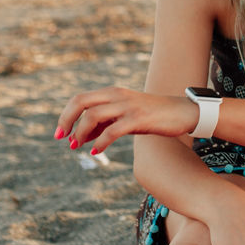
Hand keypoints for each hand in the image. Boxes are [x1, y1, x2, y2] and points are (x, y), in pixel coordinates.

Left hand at [55, 86, 196, 153]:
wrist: (184, 112)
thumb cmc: (154, 116)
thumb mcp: (126, 116)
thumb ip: (105, 123)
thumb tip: (80, 137)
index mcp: (113, 92)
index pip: (80, 98)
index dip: (66, 115)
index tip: (60, 133)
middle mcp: (118, 95)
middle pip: (81, 102)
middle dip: (67, 120)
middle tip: (60, 138)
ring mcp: (128, 106)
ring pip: (93, 116)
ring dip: (81, 133)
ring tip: (77, 146)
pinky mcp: (138, 118)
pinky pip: (112, 130)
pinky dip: (100, 142)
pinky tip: (96, 151)